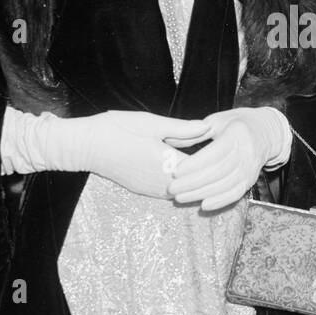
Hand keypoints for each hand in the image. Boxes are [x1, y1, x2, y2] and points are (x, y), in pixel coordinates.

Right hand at [42, 110, 211, 198]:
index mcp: (167, 163)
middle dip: (210, 172)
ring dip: (195, 181)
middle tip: (227, 160)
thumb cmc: (116, 129)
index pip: (203, 166)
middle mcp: (162, 182)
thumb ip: (183, 128)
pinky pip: (168, 191)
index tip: (231, 148)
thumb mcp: (152, 123)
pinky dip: (180, 184)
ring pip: (183, 190)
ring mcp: (150, 190)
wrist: (84, 146)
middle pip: (195, 182)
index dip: (217, 157)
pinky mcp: (141, 190)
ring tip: (211, 168)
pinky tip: (186, 174)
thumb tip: (209, 126)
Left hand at [168, 107, 290, 211]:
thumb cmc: (237, 124)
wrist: (265, 132)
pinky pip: (235, 194)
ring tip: (180, 198)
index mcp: (237, 134)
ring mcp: (251, 168)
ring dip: (201, 194)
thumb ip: (194, 132)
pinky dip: (219, 202)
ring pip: (224, 185)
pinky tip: (204, 206)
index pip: (214, 154)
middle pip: (218, 172)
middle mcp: (247, 152)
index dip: (194, 165)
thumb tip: (169, 141)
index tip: (175, 172)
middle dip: (192, 183)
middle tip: (172, 189)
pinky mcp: (251, 180)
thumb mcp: (217, 120)